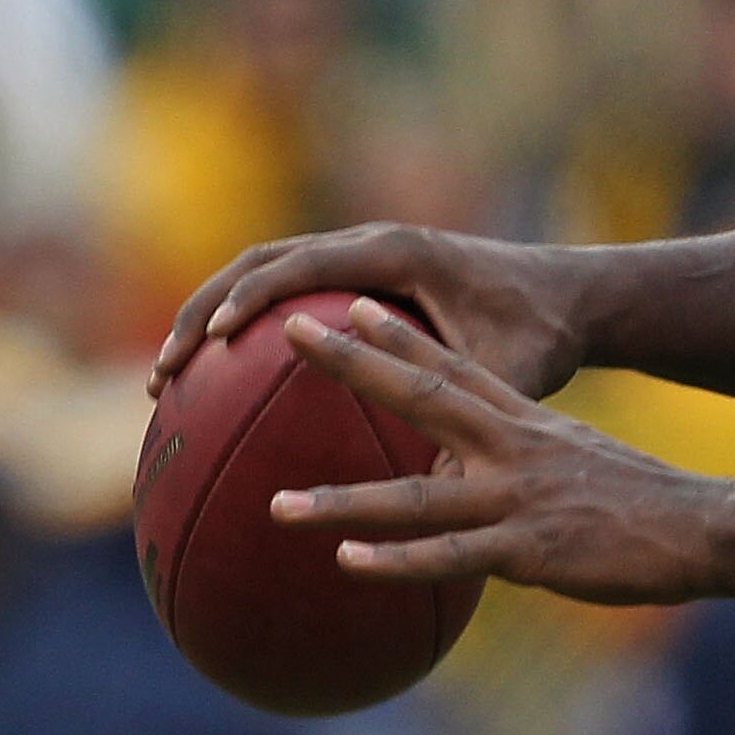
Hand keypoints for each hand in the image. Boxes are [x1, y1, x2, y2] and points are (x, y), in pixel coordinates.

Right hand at [153, 223, 591, 402]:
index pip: (299, 264)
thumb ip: (474, 415)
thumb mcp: (512, 373)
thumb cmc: (543, 332)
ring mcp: (362, 256)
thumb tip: (436, 490)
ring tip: (171, 378)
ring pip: (264, 274)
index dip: (249, 299)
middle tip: (164, 370)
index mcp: (397, 251)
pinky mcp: (361, 278)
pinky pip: (289, 293)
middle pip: (260, 262)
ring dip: (213, 316)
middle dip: (204, 310)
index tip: (210, 341)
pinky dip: (249, 326)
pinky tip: (222, 383)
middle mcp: (371, 243)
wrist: (570, 297)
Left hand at [269, 301, 734, 613]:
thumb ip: (534, 468)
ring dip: (341, 501)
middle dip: (351, 365)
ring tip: (275, 504)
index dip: (397, 336)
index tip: (347, 304)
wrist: (706, 528)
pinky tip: (348, 563)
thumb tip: (495, 488)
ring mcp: (517, 500)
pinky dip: (397, 560)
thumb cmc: (651, 508)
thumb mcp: (586, 468)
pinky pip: (450, 558)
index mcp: (528, 426)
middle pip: (420, 398)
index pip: (455, 367)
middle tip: (289, 331)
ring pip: (413, 498)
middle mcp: (513, 450)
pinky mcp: (529, 552)